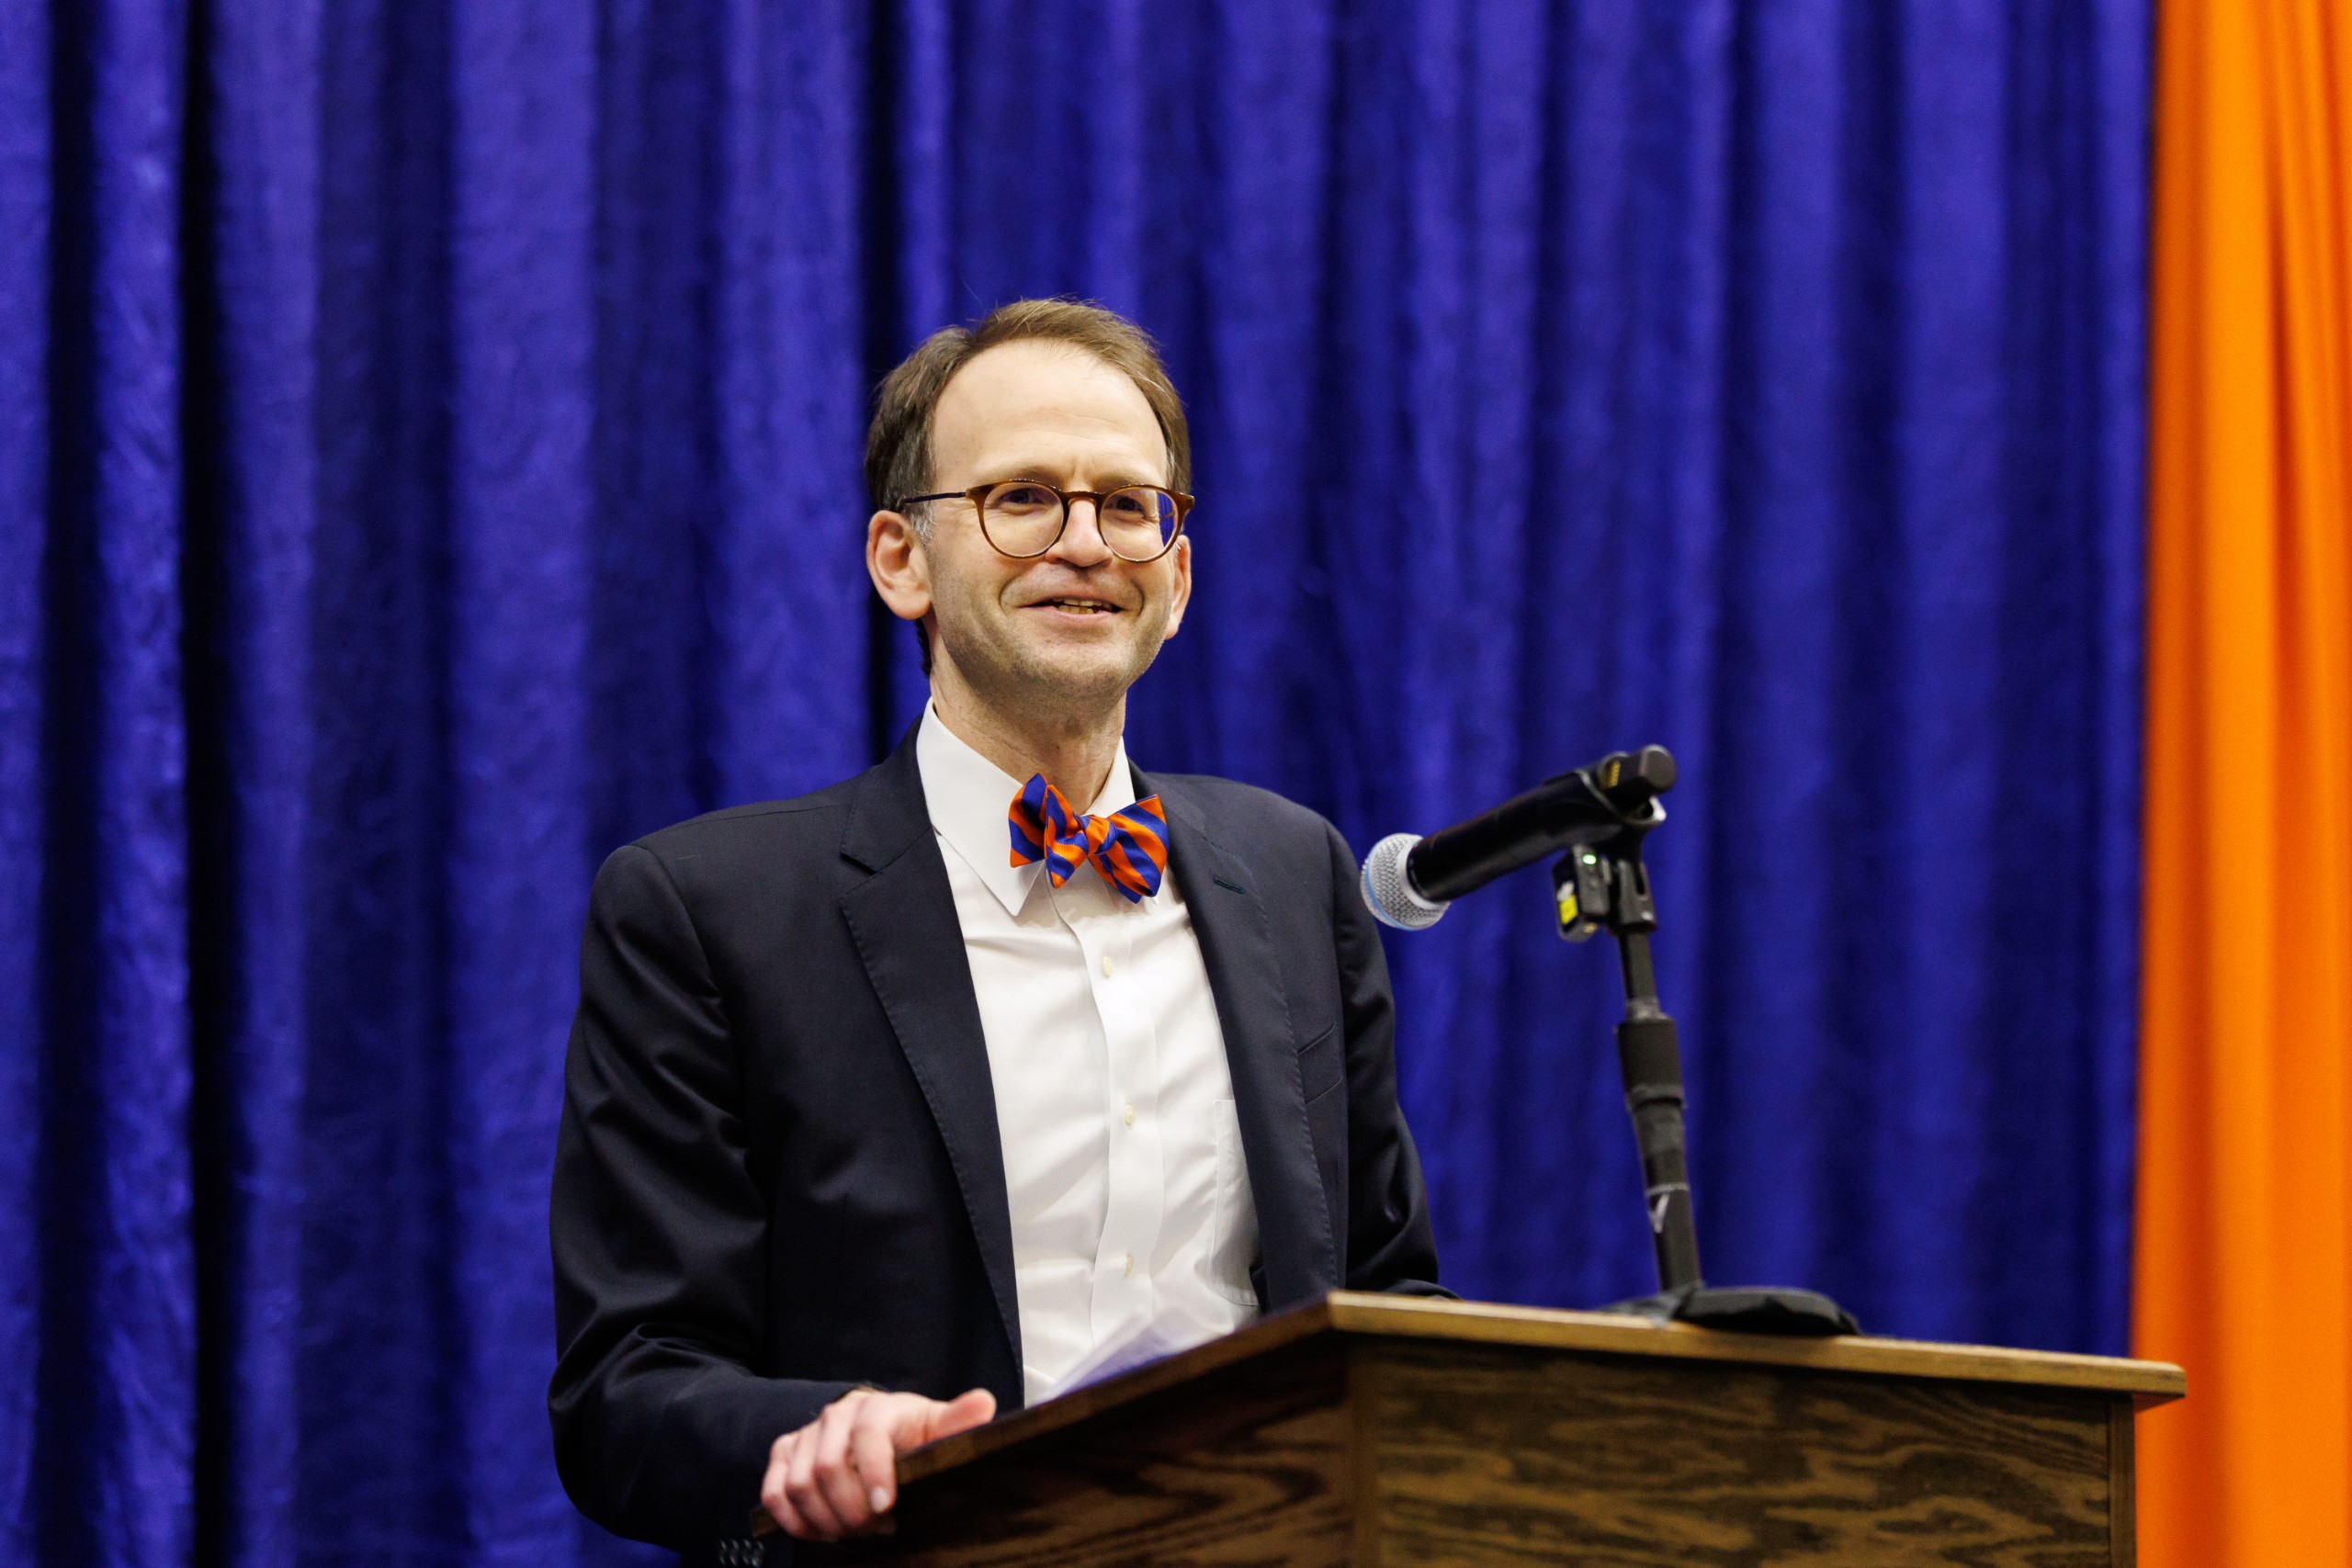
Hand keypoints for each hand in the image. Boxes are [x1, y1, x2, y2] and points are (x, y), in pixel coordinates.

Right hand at [760, 1386, 996, 1540]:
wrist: (878, 1429)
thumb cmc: (912, 1434)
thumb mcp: (938, 1429)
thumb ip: (958, 1422)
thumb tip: (982, 1404)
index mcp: (876, 1408)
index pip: (867, 1435)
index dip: (873, 1473)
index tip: (885, 1507)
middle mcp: (836, 1417)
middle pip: (827, 1467)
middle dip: (851, 1510)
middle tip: (876, 1528)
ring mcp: (806, 1435)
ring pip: (798, 1485)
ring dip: (825, 1520)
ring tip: (854, 1532)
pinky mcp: (784, 1454)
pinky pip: (774, 1493)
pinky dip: (794, 1521)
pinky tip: (822, 1532)